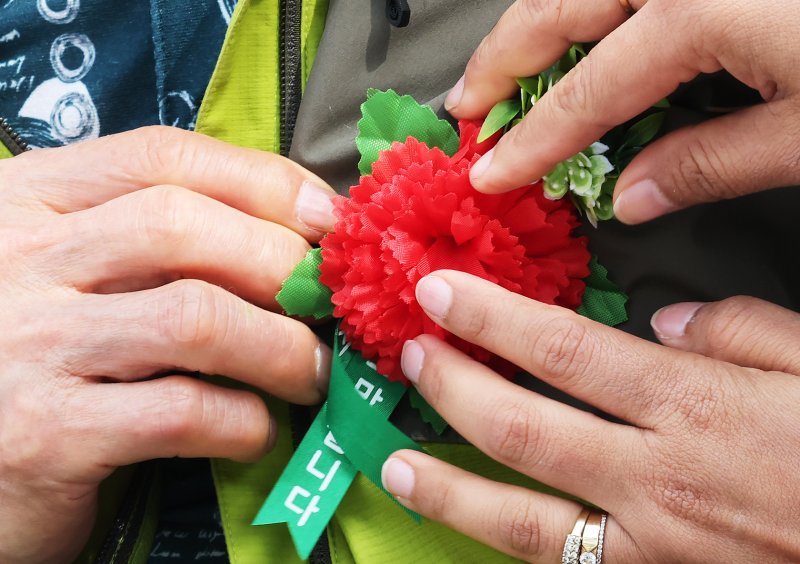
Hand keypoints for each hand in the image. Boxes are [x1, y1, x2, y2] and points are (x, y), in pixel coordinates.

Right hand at [0, 127, 336, 561]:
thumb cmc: (30, 351)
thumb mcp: (67, 269)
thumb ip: (146, 240)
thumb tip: (286, 232)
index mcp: (30, 202)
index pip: (162, 158)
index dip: (264, 181)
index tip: (326, 217)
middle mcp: (22, 259)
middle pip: (184, 227)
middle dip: (283, 265)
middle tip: (325, 308)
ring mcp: (30, 344)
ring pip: (194, 317)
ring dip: (280, 347)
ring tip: (308, 372)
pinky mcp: (47, 435)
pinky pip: (180, 411)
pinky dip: (242, 421)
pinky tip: (252, 430)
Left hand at [382, 270, 799, 561]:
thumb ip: (741, 330)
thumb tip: (666, 320)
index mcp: (695, 407)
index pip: (565, 351)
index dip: (490, 319)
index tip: (440, 293)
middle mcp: (658, 480)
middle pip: (523, 429)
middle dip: (452, 389)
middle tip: (410, 355)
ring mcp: (653, 548)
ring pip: (525, 521)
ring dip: (451, 488)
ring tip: (396, 462)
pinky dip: (510, 547)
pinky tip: (473, 529)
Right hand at [445, 0, 799, 222]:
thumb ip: (709, 164)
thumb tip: (634, 197)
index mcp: (699, 4)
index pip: (582, 92)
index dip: (529, 142)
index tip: (493, 173)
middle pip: (552, 6)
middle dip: (499, 59)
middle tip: (468, 105)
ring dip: (535, 28)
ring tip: (507, 73)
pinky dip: (586, 16)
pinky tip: (582, 44)